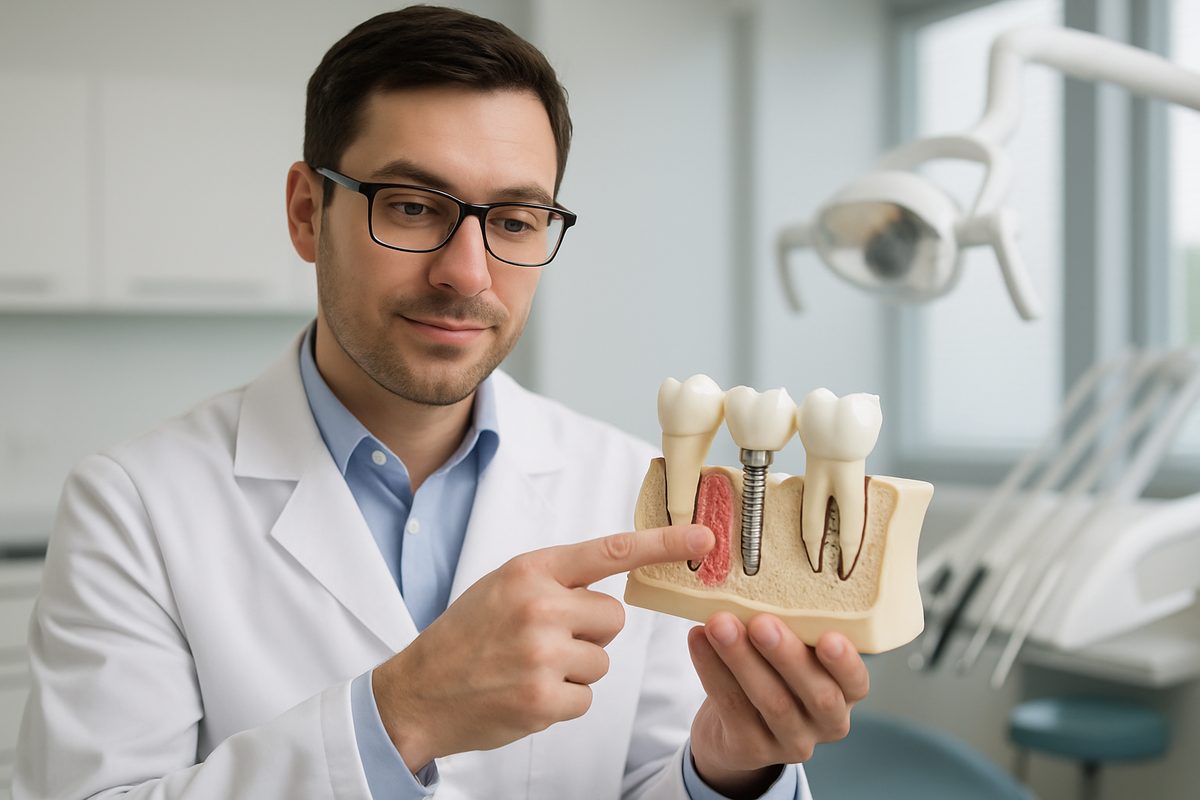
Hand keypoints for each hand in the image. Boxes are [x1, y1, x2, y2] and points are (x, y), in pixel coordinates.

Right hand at [372, 524, 715, 771]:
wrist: (418, 691)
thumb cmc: (467, 635)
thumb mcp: (504, 585)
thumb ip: (556, 579)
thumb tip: (613, 583)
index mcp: (530, 570)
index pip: (610, 550)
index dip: (663, 544)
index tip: (704, 538)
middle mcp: (539, 606)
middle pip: (613, 617)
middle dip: (589, 631)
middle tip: (545, 640)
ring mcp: (541, 655)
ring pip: (603, 660)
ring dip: (576, 669)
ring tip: (529, 667)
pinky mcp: (544, 700)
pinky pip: (587, 696)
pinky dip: (564, 700)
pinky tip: (527, 692)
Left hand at [687, 614, 868, 798]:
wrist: (732, 729)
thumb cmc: (772, 673)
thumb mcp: (791, 653)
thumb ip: (791, 630)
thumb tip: (760, 582)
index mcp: (845, 693)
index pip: (856, 682)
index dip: (846, 663)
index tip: (829, 637)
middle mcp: (826, 722)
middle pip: (816, 694)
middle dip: (786, 655)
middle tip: (760, 622)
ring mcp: (791, 742)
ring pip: (771, 701)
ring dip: (742, 659)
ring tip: (719, 625)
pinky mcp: (752, 749)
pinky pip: (732, 708)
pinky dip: (712, 670)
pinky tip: (697, 640)